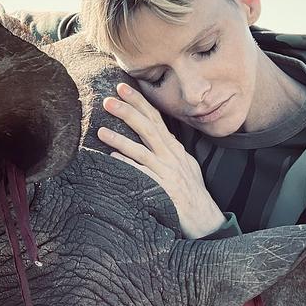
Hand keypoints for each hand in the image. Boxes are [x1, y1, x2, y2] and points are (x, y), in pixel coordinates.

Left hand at [97, 82, 225, 237]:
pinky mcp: (163, 190)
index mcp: (174, 148)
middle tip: (108, 99)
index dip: (139, 101)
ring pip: (141, 150)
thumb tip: (160, 136)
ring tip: (101, 130)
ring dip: (121, 139)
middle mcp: (171, 156)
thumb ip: (171, 150)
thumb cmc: (193, 193)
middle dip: (128, 111)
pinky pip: (142, 175)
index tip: (122, 87)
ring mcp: (167, 173)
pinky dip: (128, 166)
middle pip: (147, 128)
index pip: (155, 118)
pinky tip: (113, 159)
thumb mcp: (186, 165)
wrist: (205, 219)